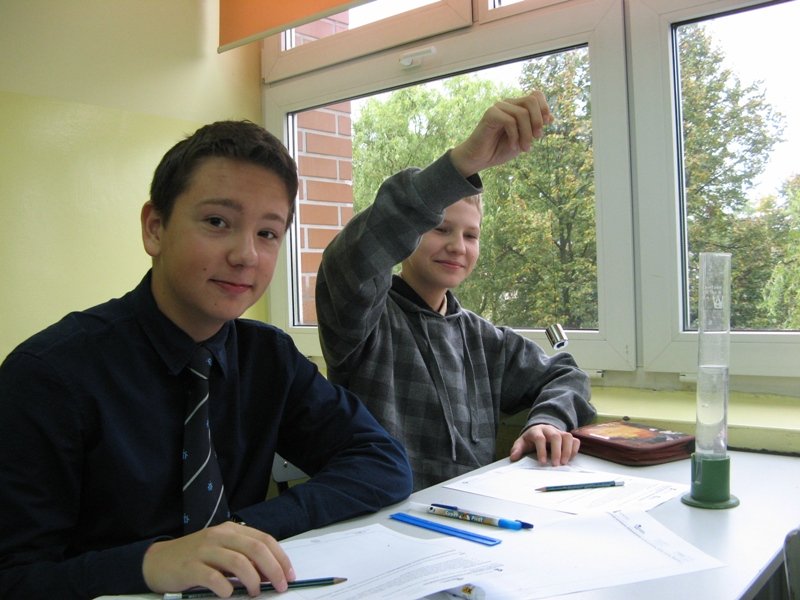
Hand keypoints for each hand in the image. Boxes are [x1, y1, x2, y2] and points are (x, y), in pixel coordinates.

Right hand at [142, 521, 294, 596]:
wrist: (157, 561)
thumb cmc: (194, 558)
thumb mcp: (222, 551)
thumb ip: (244, 557)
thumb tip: (271, 574)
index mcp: (231, 530)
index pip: (264, 540)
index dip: (281, 558)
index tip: (289, 575)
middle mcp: (219, 536)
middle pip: (256, 549)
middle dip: (273, 569)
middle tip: (279, 586)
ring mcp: (204, 550)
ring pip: (238, 562)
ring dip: (253, 580)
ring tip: (255, 592)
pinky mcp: (190, 567)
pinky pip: (213, 577)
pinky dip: (226, 588)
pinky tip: (228, 594)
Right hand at [449, 91, 552, 177]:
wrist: (480, 159)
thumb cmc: (500, 149)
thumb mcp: (524, 138)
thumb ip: (535, 127)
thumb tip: (551, 117)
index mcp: (517, 106)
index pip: (536, 95)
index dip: (544, 108)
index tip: (546, 125)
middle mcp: (508, 103)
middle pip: (531, 101)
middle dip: (538, 121)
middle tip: (537, 138)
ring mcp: (499, 107)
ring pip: (522, 113)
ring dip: (527, 134)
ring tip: (524, 148)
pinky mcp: (491, 114)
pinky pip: (510, 121)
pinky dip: (515, 136)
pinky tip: (513, 146)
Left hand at [509, 424, 579, 465]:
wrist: (539, 430)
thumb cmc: (530, 439)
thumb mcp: (521, 443)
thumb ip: (517, 449)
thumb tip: (513, 457)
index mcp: (536, 431)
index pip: (540, 438)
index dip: (541, 450)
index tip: (542, 463)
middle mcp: (549, 430)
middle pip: (555, 436)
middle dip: (557, 451)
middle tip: (556, 465)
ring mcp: (559, 432)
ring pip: (567, 436)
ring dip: (567, 450)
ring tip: (564, 463)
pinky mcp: (566, 436)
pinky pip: (574, 440)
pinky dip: (574, 449)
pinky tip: (570, 459)